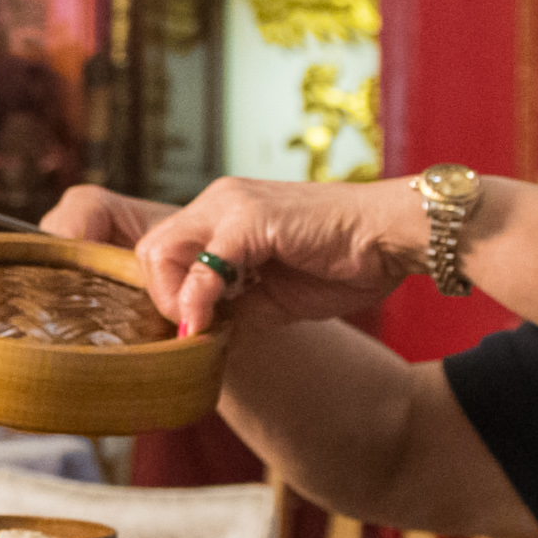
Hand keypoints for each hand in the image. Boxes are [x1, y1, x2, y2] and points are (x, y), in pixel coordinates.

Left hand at [124, 176, 424, 336]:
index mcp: (220, 217)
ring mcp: (231, 204)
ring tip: (203, 325)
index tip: (190, 332)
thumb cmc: (339, 267)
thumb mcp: (269, 299)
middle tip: (193, 330)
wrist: (389, 240)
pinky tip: (212, 320)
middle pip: (148, 251)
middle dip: (160, 299)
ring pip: (160, 250)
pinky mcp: (251, 217)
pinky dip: (199, 296)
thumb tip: (193, 334)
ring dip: (173, 298)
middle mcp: (218, 202)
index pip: (160, 255)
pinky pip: (205, 261)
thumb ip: (229, 310)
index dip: (165, 299)